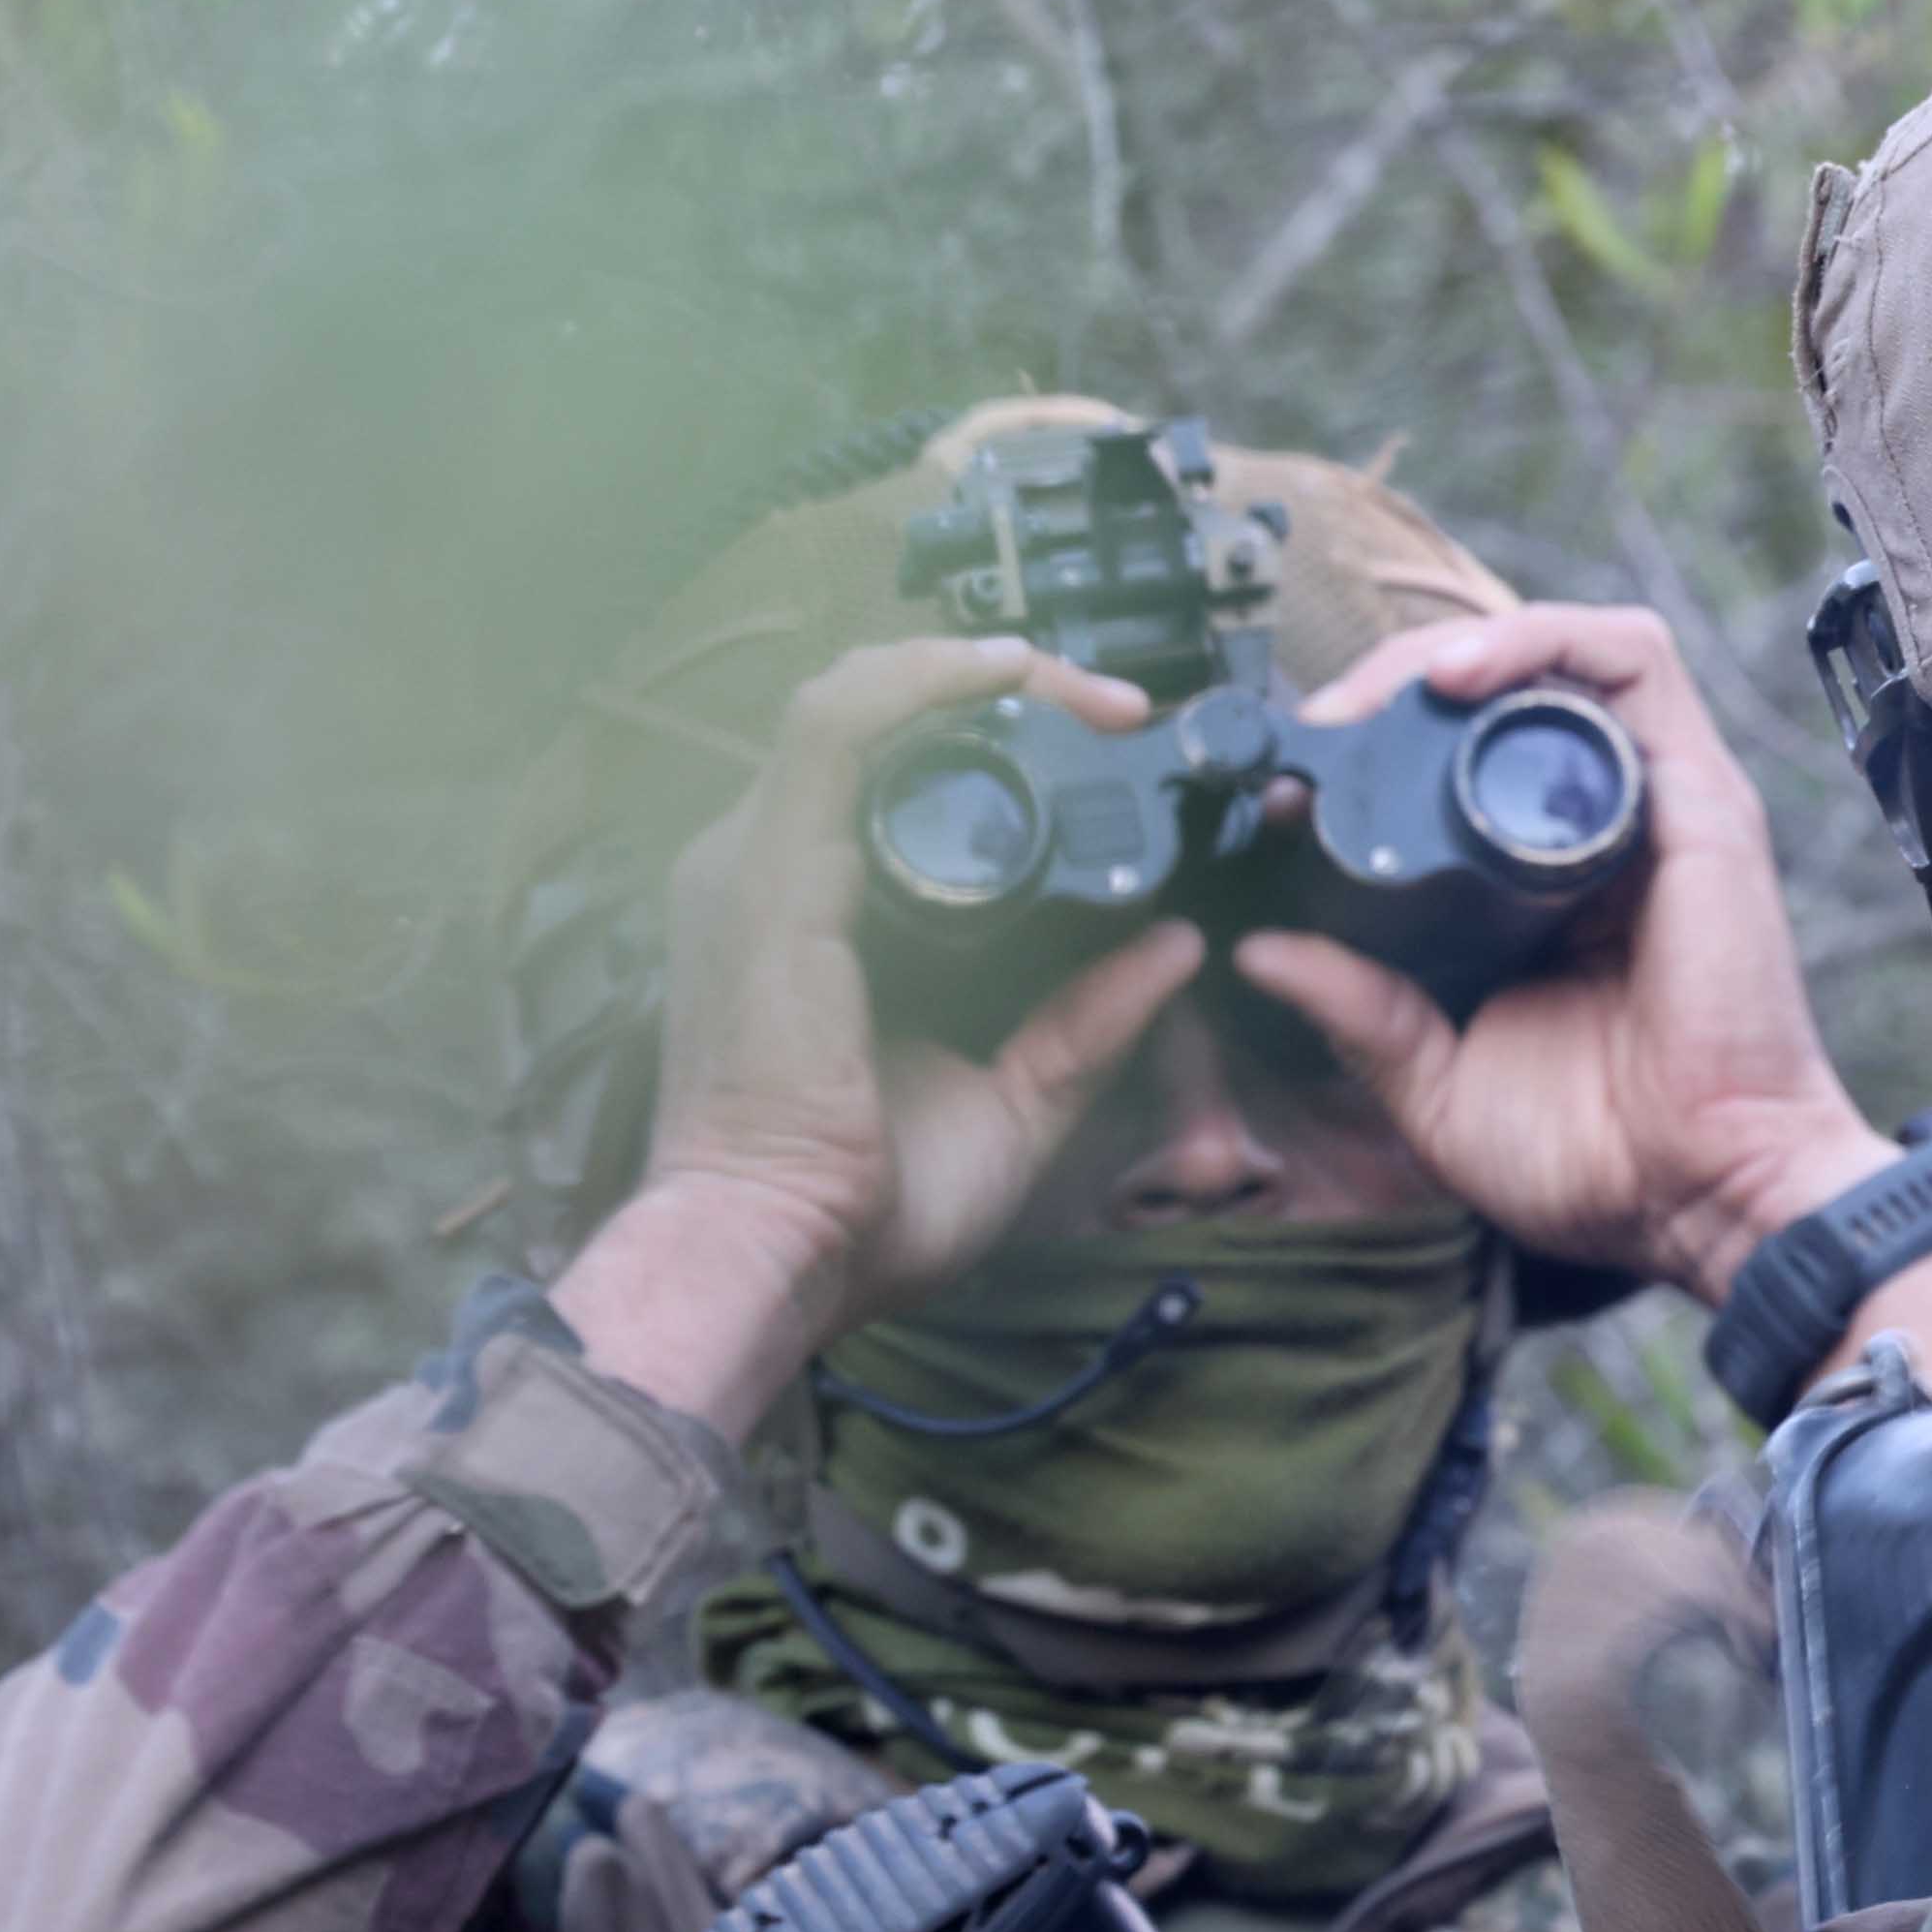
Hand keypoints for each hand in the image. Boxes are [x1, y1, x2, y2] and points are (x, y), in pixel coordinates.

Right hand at [556, 638, 1199, 1430]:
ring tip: (1082, 685)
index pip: (889, 777)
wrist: (778, 1259)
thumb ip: (1087, 1022)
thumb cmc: (866, 1210)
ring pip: (853, 701)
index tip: (1108, 748)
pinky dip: (917, 684)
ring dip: (972, 672)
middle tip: (1115, 707)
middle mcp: (774, 871)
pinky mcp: (767, 870)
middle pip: (875, 724)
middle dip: (996, 690)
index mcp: (818, 916)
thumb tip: (1174, 947)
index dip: (990, 737)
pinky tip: (1001, 674)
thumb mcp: (1016, 1101)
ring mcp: (757, 863)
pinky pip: (834, 728)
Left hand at [1237, 606, 1917, 1305]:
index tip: (1287, 782)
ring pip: (1563, 653)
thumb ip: (1359, 1014)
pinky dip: (1539, 640)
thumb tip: (1262, 951)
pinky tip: (1458, 678)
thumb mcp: (1435, 1084)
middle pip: (1507, 692)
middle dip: (1399, 684)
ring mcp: (1657, 805)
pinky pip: (1630, 661)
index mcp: (1547, 890)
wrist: (1702, 1196)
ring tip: (1381, 696)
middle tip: (1319, 729)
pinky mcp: (1698, 795)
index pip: (1466, 764)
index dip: (1377, 747)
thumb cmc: (1596, 1162)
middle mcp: (1606, 832)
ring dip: (1460, 646)